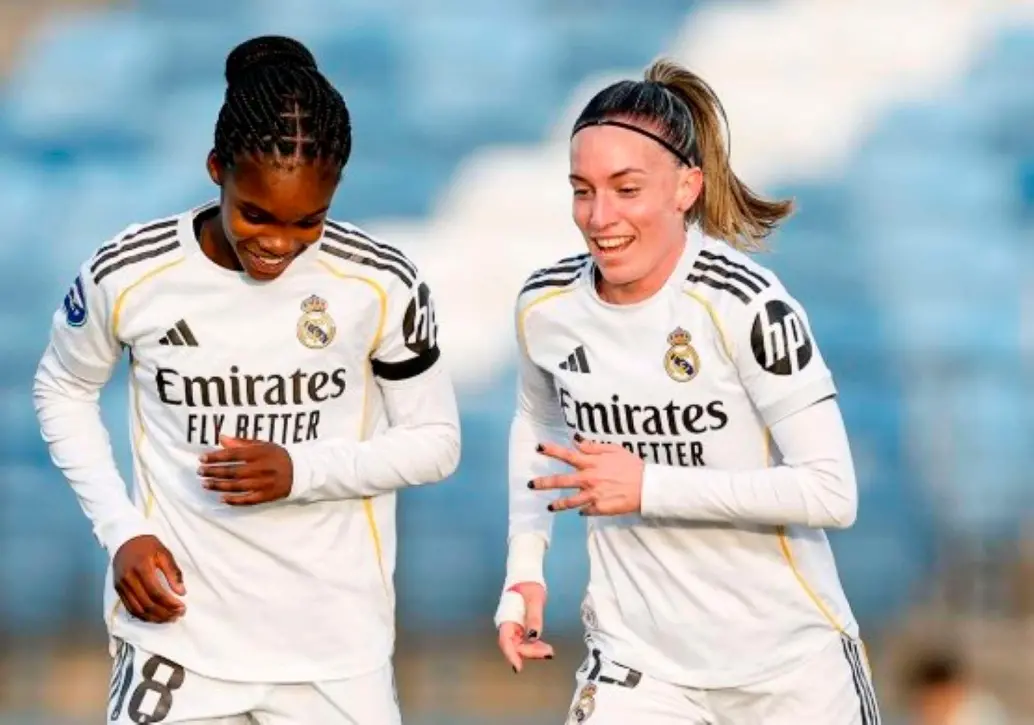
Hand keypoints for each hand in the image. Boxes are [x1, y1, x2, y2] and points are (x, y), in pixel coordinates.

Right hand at [113, 535, 185, 623]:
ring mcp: (121, 586)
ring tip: (169, 618)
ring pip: (138, 610)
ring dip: (154, 618)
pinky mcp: (118, 590)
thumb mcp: (164, 553)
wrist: (125, 540)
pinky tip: (155, 617)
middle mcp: (128, 579)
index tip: (182, 607)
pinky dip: (143, 616)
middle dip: (164, 613)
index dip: (170, 603)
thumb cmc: (147, 545)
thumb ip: (173, 572)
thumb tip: (181, 592)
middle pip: (147, 604)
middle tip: (178, 615)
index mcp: (141, 568)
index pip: (156, 593)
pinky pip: (130, 608)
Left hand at [198, 435, 292, 505]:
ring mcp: (264, 483)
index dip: (216, 457)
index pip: (233, 455)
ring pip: (237, 486)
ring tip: (205, 484)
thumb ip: (241, 442)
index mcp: (259, 453)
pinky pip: (248, 499)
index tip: (202, 458)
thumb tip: (221, 438)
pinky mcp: (266, 496)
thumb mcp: (262, 445)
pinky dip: (234, 500)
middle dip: (214, 471)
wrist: (299, 472)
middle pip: (232, 471)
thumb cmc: (277, 455)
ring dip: (219, 485)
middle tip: (200, 472)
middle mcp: (261, 468)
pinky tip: (222, 498)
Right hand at [497, 582, 553, 672]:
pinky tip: (545, 647)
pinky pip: (525, 640)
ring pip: (520, 645)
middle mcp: (507, 625)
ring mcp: (513, 627)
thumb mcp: (535, 599)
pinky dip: (535, 645)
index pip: (506, 641)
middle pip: (515, 646)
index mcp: (506, 618)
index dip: (511, 655)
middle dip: (530, 653)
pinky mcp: (520, 627)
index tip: (519, 667)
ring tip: (550, 651)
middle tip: (548, 653)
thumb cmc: (529, 584)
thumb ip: (534, 618)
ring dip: (533, 651)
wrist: (527, 575)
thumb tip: (533, 637)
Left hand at [530, 436, 644, 515]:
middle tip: (530, 484)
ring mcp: (593, 496)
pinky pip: (586, 510)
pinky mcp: (599, 509)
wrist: (647, 487)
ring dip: (558, 504)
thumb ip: (593, 447)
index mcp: (592, 464)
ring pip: (569, 501)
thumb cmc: (632, 466)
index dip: (551, 451)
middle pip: (561, 481)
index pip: (567, 455)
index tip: (538, 448)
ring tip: (549, 506)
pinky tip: (580, 510)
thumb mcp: (614, 450)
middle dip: (543, 482)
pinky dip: (582, 510)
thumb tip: (576, 441)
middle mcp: (589, 480)